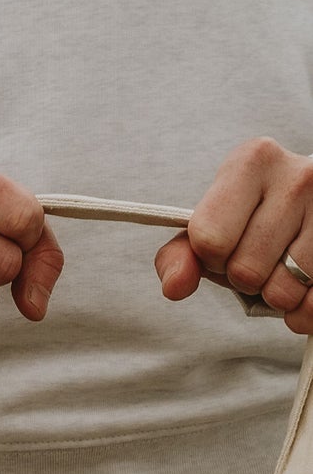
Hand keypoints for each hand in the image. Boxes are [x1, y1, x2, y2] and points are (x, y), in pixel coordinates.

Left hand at [156, 139, 312, 332]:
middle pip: (245, 271)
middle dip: (244, 278)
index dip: (211, 257)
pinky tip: (303, 289)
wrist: (311, 209)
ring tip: (283, 268)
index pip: (209, 240)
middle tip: (258, 258)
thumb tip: (175, 286)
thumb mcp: (210, 229)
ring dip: (276, 295)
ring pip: (283, 291)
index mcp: (252, 161)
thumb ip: (179, 257)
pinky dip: (303, 311)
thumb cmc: (252, 221)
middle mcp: (298, 176)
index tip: (225, 244)